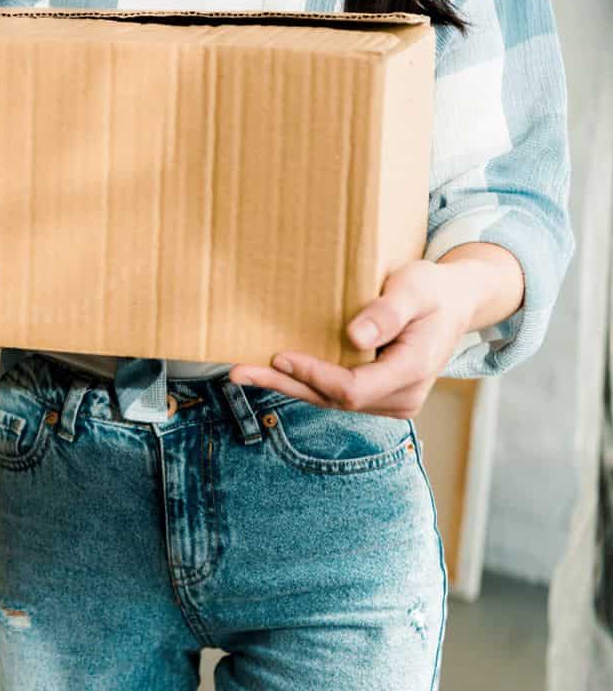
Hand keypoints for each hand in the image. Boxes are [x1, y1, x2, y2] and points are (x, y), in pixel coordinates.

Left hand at [230, 260, 478, 418]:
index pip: (352, 388)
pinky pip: (332, 394)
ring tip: (241, 372)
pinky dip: (301, 382)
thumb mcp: (416, 288)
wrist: (453, 305)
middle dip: (285, 383)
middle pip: (332, 399)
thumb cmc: (433, 291)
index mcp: (413, 370)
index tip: (280, 355)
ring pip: (328, 400)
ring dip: (286, 385)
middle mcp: (401, 396)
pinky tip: (269, 371)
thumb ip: (389, 312)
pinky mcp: (376, 398)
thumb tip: (356, 337)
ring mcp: (389, 402)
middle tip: (238, 371)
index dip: (314, 375)